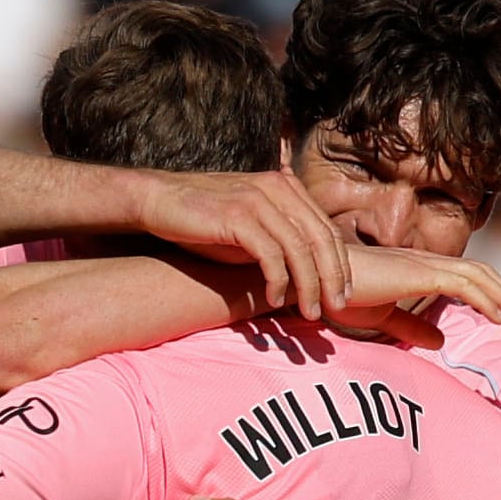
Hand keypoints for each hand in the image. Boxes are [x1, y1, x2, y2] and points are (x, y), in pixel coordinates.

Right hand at [125, 169, 355, 319]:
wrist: (158, 200)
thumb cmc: (203, 221)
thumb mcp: (249, 226)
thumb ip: (278, 240)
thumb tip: (305, 276)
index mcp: (286, 187)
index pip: (325, 229)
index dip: (339, 264)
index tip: (342, 294)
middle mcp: (278, 188)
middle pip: (320, 238)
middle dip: (333, 277)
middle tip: (337, 308)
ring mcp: (258, 199)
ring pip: (300, 248)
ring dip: (309, 285)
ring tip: (310, 312)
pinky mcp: (239, 215)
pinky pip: (271, 254)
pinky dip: (278, 281)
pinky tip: (275, 300)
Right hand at [325, 244, 500, 340]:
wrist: (314, 282)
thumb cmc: (339, 295)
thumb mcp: (381, 317)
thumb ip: (410, 326)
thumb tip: (440, 341)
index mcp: (417, 268)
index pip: (466, 276)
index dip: (491, 294)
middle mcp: (424, 260)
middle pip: (480, 272)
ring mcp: (421, 263)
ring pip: (478, 275)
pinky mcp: (417, 273)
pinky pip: (463, 284)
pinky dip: (486, 299)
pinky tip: (499, 319)